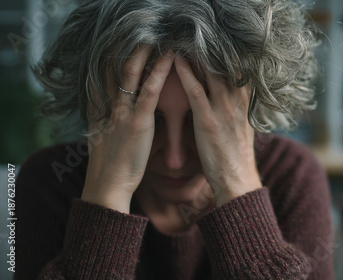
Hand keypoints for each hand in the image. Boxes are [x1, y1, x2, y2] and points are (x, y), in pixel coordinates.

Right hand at [81, 46, 174, 212]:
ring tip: (155, 37)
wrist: (107, 185)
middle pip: (117, 69)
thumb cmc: (112, 165)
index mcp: (102, 109)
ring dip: (144, 53)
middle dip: (129, 50)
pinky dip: (159, 73)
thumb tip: (117, 116)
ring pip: (132, 74)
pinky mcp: (137, 122)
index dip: (116, 59)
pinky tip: (168, 59)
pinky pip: (149, 92)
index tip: (125, 46)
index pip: (107, 76)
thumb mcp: (106, 138)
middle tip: (141, 35)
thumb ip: (111, 122)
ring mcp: (123, 113)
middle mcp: (110, 106)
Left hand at [174, 54, 261, 206]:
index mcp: (244, 103)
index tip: (213, 42)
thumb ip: (235, 110)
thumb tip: (228, 99)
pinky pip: (196, 91)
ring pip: (210, 73)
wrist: (237, 179)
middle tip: (195, 34)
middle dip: (210, 50)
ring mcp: (223, 110)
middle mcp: (236, 102)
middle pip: (224, 66)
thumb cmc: (235, 157)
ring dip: (197, 55)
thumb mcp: (240, 128)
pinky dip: (186, 74)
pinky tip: (177, 61)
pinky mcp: (208, 120)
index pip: (236, 70)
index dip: (224, 54)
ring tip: (184, 39)